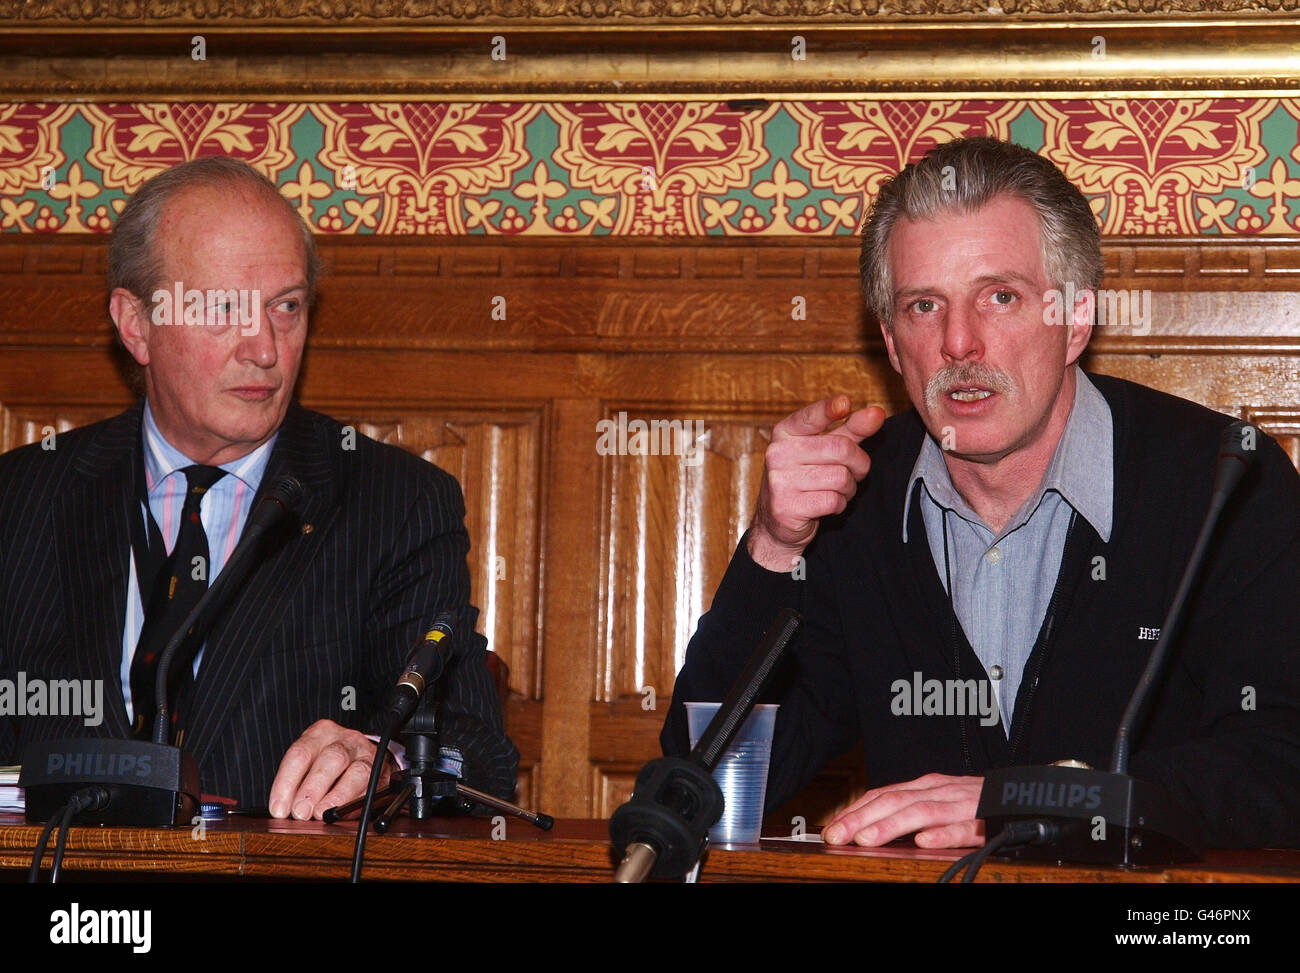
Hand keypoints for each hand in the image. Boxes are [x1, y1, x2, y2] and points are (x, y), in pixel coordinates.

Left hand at [268, 719, 394, 820]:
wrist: (364, 754)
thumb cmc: (328, 762)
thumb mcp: (309, 761)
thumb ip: (296, 782)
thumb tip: (283, 811)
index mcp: (321, 733)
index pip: (300, 753)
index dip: (286, 783)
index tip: (279, 808)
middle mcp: (346, 740)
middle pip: (331, 759)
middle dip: (313, 788)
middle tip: (300, 812)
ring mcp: (367, 755)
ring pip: (357, 772)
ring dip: (338, 796)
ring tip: (323, 814)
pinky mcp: (383, 773)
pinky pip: (373, 788)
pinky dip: (357, 804)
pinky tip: (344, 815)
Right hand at [748, 395, 884, 570]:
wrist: (777, 523)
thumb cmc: (806, 479)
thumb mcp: (825, 450)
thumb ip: (851, 430)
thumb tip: (877, 413)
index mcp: (785, 433)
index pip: (811, 416)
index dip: (829, 409)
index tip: (845, 403)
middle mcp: (778, 453)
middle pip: (841, 448)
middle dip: (859, 463)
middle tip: (856, 472)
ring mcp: (779, 481)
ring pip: (841, 477)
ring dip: (849, 487)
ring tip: (836, 490)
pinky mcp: (786, 507)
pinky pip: (833, 500)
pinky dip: (839, 504)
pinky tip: (827, 504)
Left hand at [822, 773, 985, 848]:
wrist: (1023, 791)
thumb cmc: (974, 802)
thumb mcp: (938, 800)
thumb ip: (908, 810)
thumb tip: (868, 827)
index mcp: (925, 786)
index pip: (882, 795)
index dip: (856, 811)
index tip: (832, 828)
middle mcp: (938, 791)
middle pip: (894, 802)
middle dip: (862, 819)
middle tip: (837, 835)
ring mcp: (960, 805)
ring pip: (921, 812)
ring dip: (891, 826)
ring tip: (867, 839)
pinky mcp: (985, 821)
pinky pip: (962, 828)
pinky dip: (942, 834)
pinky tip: (923, 842)